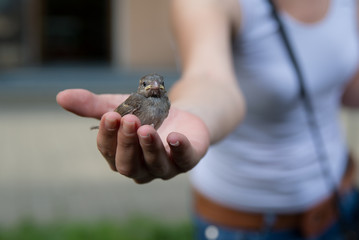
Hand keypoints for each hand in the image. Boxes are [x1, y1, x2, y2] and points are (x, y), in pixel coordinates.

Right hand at [56, 89, 209, 182]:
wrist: (182, 113)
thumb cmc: (146, 115)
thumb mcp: (120, 106)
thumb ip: (93, 106)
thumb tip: (61, 97)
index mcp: (122, 158)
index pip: (109, 152)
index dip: (107, 136)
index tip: (109, 116)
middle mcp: (142, 168)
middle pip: (129, 164)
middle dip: (126, 143)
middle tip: (127, 119)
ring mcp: (166, 167)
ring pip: (155, 165)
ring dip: (148, 148)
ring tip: (145, 128)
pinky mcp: (188, 158)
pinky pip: (185, 159)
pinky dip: (180, 149)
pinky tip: (174, 137)